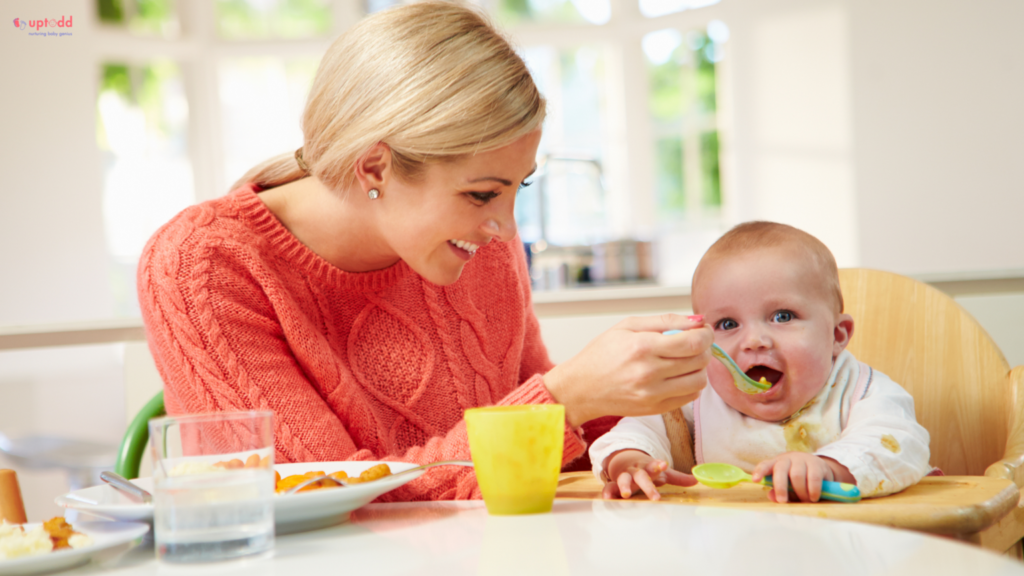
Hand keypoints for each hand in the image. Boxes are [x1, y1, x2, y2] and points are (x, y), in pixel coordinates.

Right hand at [543, 314, 712, 426]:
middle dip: (704, 347)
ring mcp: (653, 394)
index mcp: (642, 347)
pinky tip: (678, 375)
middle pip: (699, 360)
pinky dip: (691, 384)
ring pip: (699, 381)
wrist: (581, 388)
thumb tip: (698, 320)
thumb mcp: (627, 326)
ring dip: (700, 367)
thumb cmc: (601, 354)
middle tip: (695, 342)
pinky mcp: (655, 409)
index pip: (693, 342)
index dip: (706, 334)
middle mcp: (649, 373)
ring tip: (687, 359)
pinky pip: (690, 397)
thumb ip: (665, 320)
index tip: (703, 330)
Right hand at [600, 449, 696, 500]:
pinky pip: (609, 487)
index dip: (658, 465)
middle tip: (655, 497)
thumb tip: (697, 480)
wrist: (625, 461)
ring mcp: (625, 477)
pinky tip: (606, 498)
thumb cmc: (647, 471)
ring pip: (623, 479)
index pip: (654, 466)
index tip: (664, 464)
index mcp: (649, 468)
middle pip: (641, 476)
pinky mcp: (615, 484)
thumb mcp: (662, 473)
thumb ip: (678, 478)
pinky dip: (607, 492)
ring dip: (624, 486)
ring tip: (626, 495)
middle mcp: (636, 471)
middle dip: (647, 485)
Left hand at [752, 453, 853, 502]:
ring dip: (800, 492)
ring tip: (805, 501)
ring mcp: (802, 460)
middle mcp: (788, 459)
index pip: (765, 465)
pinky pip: (813, 478)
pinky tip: (813, 498)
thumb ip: (778, 493)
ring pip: (797, 475)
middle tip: (782, 501)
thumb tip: (771, 496)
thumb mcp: (787, 488)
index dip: (760, 471)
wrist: (820, 470)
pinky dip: (812, 490)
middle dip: (780, 487)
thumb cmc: (798, 481)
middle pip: (780, 470)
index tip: (755, 480)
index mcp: (776, 464)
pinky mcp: (817, 464)